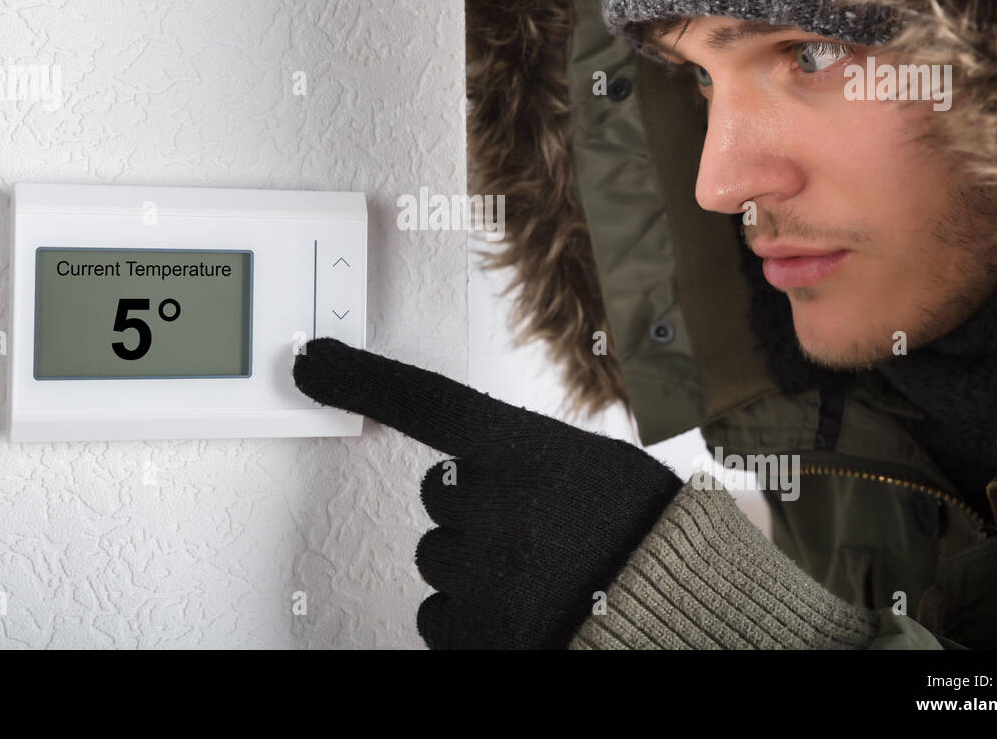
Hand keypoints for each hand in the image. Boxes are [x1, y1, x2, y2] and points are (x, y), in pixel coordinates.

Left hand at [292, 336, 682, 648]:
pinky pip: (440, 619)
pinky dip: (472, 621)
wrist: (683, 614)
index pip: (429, 402)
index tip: (312, 361)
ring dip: (474, 569)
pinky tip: (523, 616)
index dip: (363, 379)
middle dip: (474, 513)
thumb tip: (478, 469)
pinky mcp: (474, 635)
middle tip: (534, 532)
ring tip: (538, 579)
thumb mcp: (593, 469)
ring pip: (438, 561)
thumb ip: (526, 460)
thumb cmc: (643, 536)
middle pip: (440, 497)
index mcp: (526, 451)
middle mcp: (494, 506)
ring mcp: (480, 573)